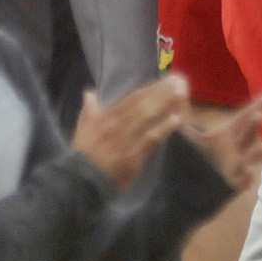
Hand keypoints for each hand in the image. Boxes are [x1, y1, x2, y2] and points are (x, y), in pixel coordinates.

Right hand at [71, 76, 189, 190]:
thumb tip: (90, 93)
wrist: (81, 180)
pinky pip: (150, 139)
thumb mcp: (83, 127)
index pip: (131, 98)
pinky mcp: (133, 155)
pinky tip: (176, 120)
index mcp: (106, 116)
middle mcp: (117, 124)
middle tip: (178, 81)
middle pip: (142, 104)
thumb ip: (89, 109)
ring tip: (180, 94)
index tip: (164, 80)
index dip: (149, 89)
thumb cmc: (83, 154)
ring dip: (164, 104)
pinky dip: (163, 129)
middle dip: (161, 92)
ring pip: (147, 117)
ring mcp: (126, 139)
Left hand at [180, 96, 261, 191]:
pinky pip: (242, 182)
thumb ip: (180, 110)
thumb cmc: (190, 159)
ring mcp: (235, 168)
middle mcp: (234, 150)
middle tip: (260, 114)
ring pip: (249, 158)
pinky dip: (246, 177)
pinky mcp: (232, 186)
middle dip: (254, 126)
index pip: (242, 119)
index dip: (255, 107)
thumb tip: (177, 86)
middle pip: (247, 135)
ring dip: (256, 152)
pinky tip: (248, 172)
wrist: (184, 191)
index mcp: (224, 136)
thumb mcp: (185, 134)